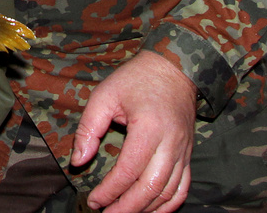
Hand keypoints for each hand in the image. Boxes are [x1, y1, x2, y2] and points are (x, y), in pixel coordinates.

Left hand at [71, 50, 196, 212]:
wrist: (174, 68)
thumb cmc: (136, 79)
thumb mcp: (104, 95)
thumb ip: (89, 128)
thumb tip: (78, 161)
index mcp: (149, 128)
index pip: (128, 171)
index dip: (110, 191)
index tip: (94, 200)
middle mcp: (171, 143)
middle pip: (150, 188)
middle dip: (127, 207)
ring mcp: (183, 151)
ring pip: (168, 192)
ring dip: (146, 209)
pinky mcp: (188, 154)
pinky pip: (183, 187)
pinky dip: (168, 205)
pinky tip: (151, 211)